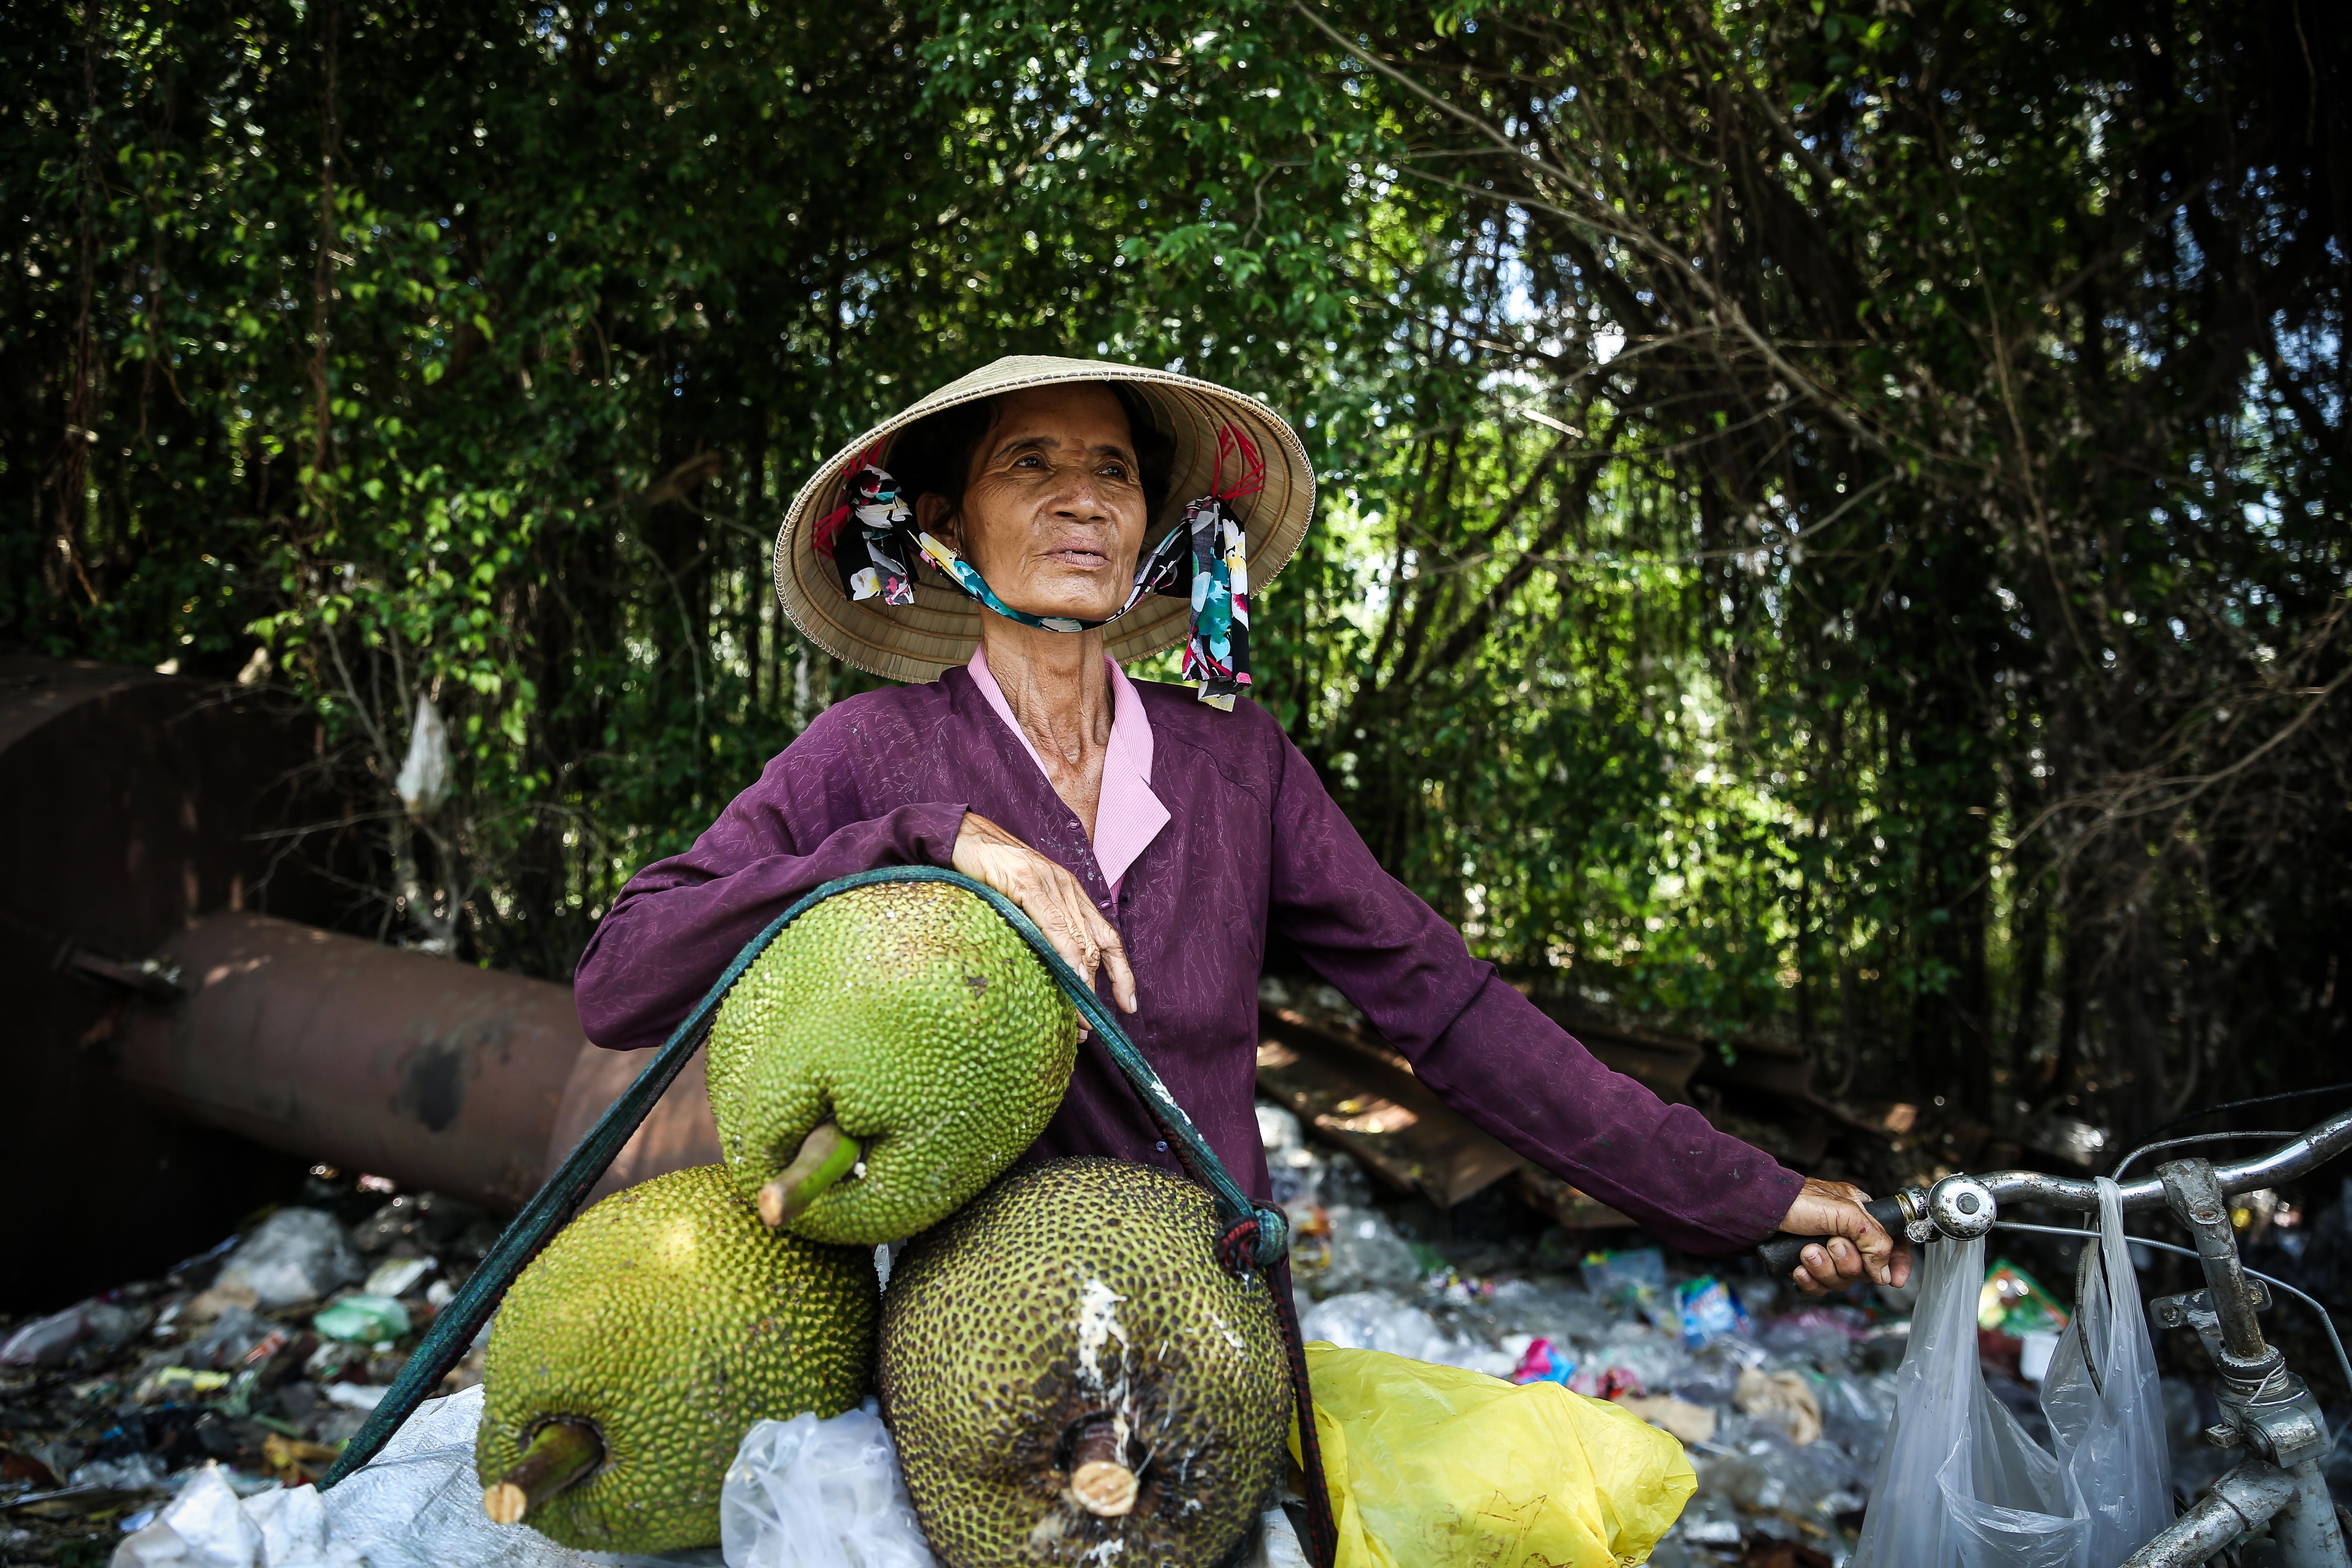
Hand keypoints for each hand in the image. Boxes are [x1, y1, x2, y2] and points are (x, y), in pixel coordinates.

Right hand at [950, 811, 1136, 1013]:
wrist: (961, 836)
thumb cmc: (987, 872)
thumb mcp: (1022, 902)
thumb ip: (1041, 928)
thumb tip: (1050, 969)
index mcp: (1070, 892)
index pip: (1106, 936)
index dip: (1121, 972)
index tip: (1127, 1004)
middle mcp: (1066, 887)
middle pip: (1095, 946)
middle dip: (1097, 990)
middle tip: (1090, 1026)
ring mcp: (1048, 883)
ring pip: (1078, 939)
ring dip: (1082, 983)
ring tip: (1080, 1018)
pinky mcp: (1025, 882)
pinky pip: (1052, 923)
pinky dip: (1065, 952)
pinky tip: (1070, 977)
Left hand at [1781, 1176, 1912, 1295]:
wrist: (1754, 1211)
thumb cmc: (1796, 1200)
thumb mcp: (1844, 1211)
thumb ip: (1874, 1239)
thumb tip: (1883, 1272)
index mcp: (1859, 1215)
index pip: (1892, 1242)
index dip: (1897, 1262)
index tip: (1894, 1280)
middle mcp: (1844, 1234)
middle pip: (1865, 1269)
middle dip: (1848, 1262)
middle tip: (1831, 1244)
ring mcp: (1824, 1252)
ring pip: (1841, 1281)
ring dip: (1824, 1269)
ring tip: (1807, 1252)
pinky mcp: (1805, 1267)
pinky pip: (1819, 1289)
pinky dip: (1809, 1281)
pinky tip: (1797, 1269)